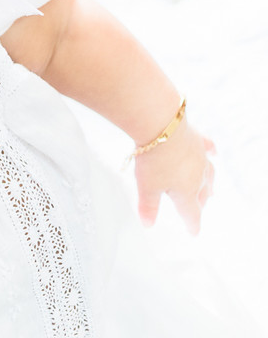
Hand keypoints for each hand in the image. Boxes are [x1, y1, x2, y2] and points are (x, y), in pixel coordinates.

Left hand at [133, 119, 215, 233]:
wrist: (162, 127)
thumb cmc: (154, 159)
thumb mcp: (146, 187)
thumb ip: (148, 207)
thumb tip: (148, 224)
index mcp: (186, 192)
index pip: (191, 213)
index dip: (191, 224)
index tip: (193, 232)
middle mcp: (198, 176)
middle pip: (201, 194)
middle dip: (199, 203)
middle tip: (199, 208)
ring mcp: (200, 157)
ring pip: (208, 174)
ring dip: (209, 184)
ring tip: (211, 191)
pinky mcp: (197, 139)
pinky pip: (208, 148)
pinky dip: (211, 151)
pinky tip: (214, 152)